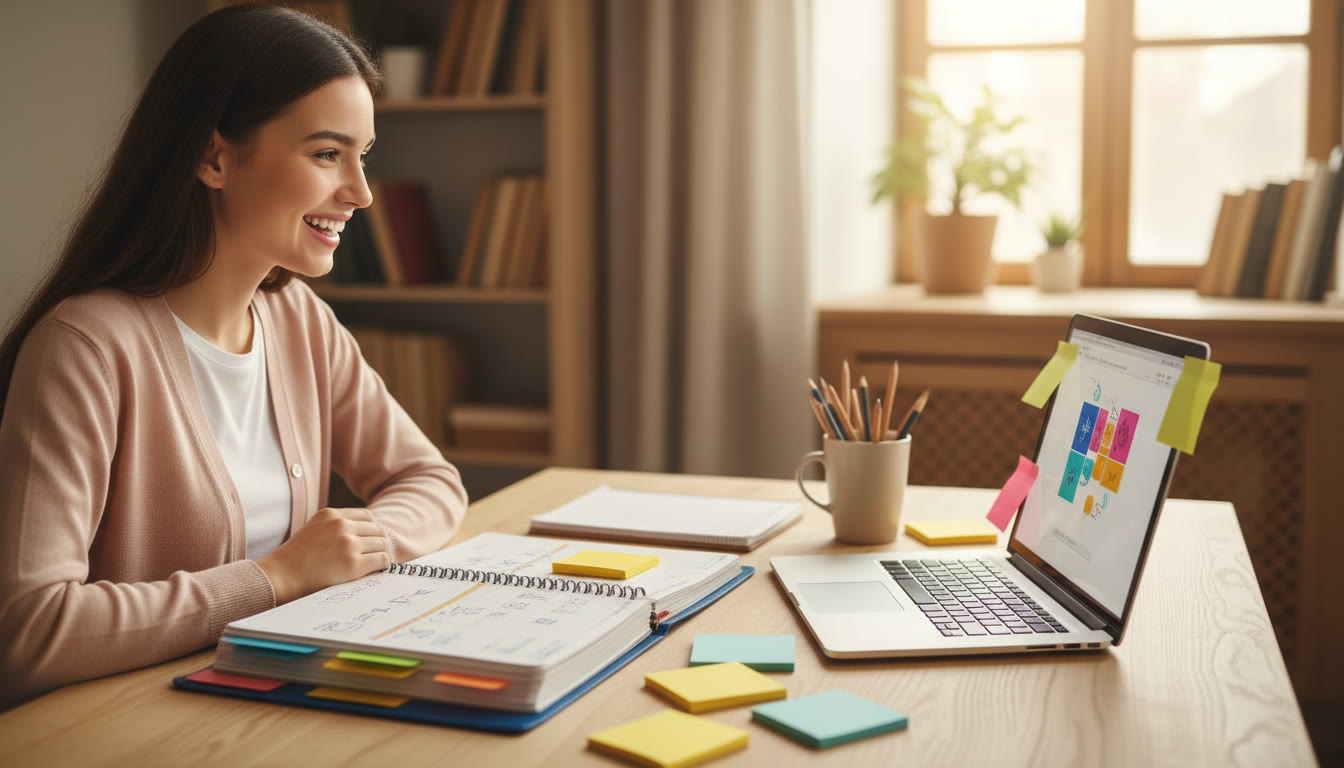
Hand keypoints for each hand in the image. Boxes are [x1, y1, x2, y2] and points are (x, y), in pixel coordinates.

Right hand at [256, 507, 389, 603]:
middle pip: (378, 529)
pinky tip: (374, 571)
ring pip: (382, 544)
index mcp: (331, 514)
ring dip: (380, 554)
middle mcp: (341, 525)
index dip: (371, 530)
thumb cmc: (295, 558)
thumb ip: (335, 526)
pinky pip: (382, 560)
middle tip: (374, 555)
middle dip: (378, 542)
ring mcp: (349, 544)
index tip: (369, 541)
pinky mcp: (354, 564)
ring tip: (372, 564)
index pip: (367, 516)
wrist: (281, 577)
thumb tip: (364, 532)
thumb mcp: (314, 528)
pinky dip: (382, 565)